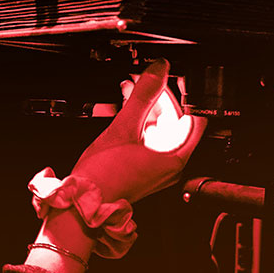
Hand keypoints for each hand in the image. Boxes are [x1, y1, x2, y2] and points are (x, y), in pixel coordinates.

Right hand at [71, 59, 205, 203]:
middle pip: (173, 121)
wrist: (82, 203)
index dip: (182, 95)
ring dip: (145, 107)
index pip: (191, 117)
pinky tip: (124, 108)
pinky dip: (138, 122)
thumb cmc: (104, 177)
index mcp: (174, 157)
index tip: (170, 79)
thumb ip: (143, 96)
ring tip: (130, 88)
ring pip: (157, 129)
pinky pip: (146, 139)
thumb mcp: (124, 128)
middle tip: (143, 80)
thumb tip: (159, 69)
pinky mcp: (142, 168)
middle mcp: (169, 164)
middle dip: (157, 98)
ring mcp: (156, 167)